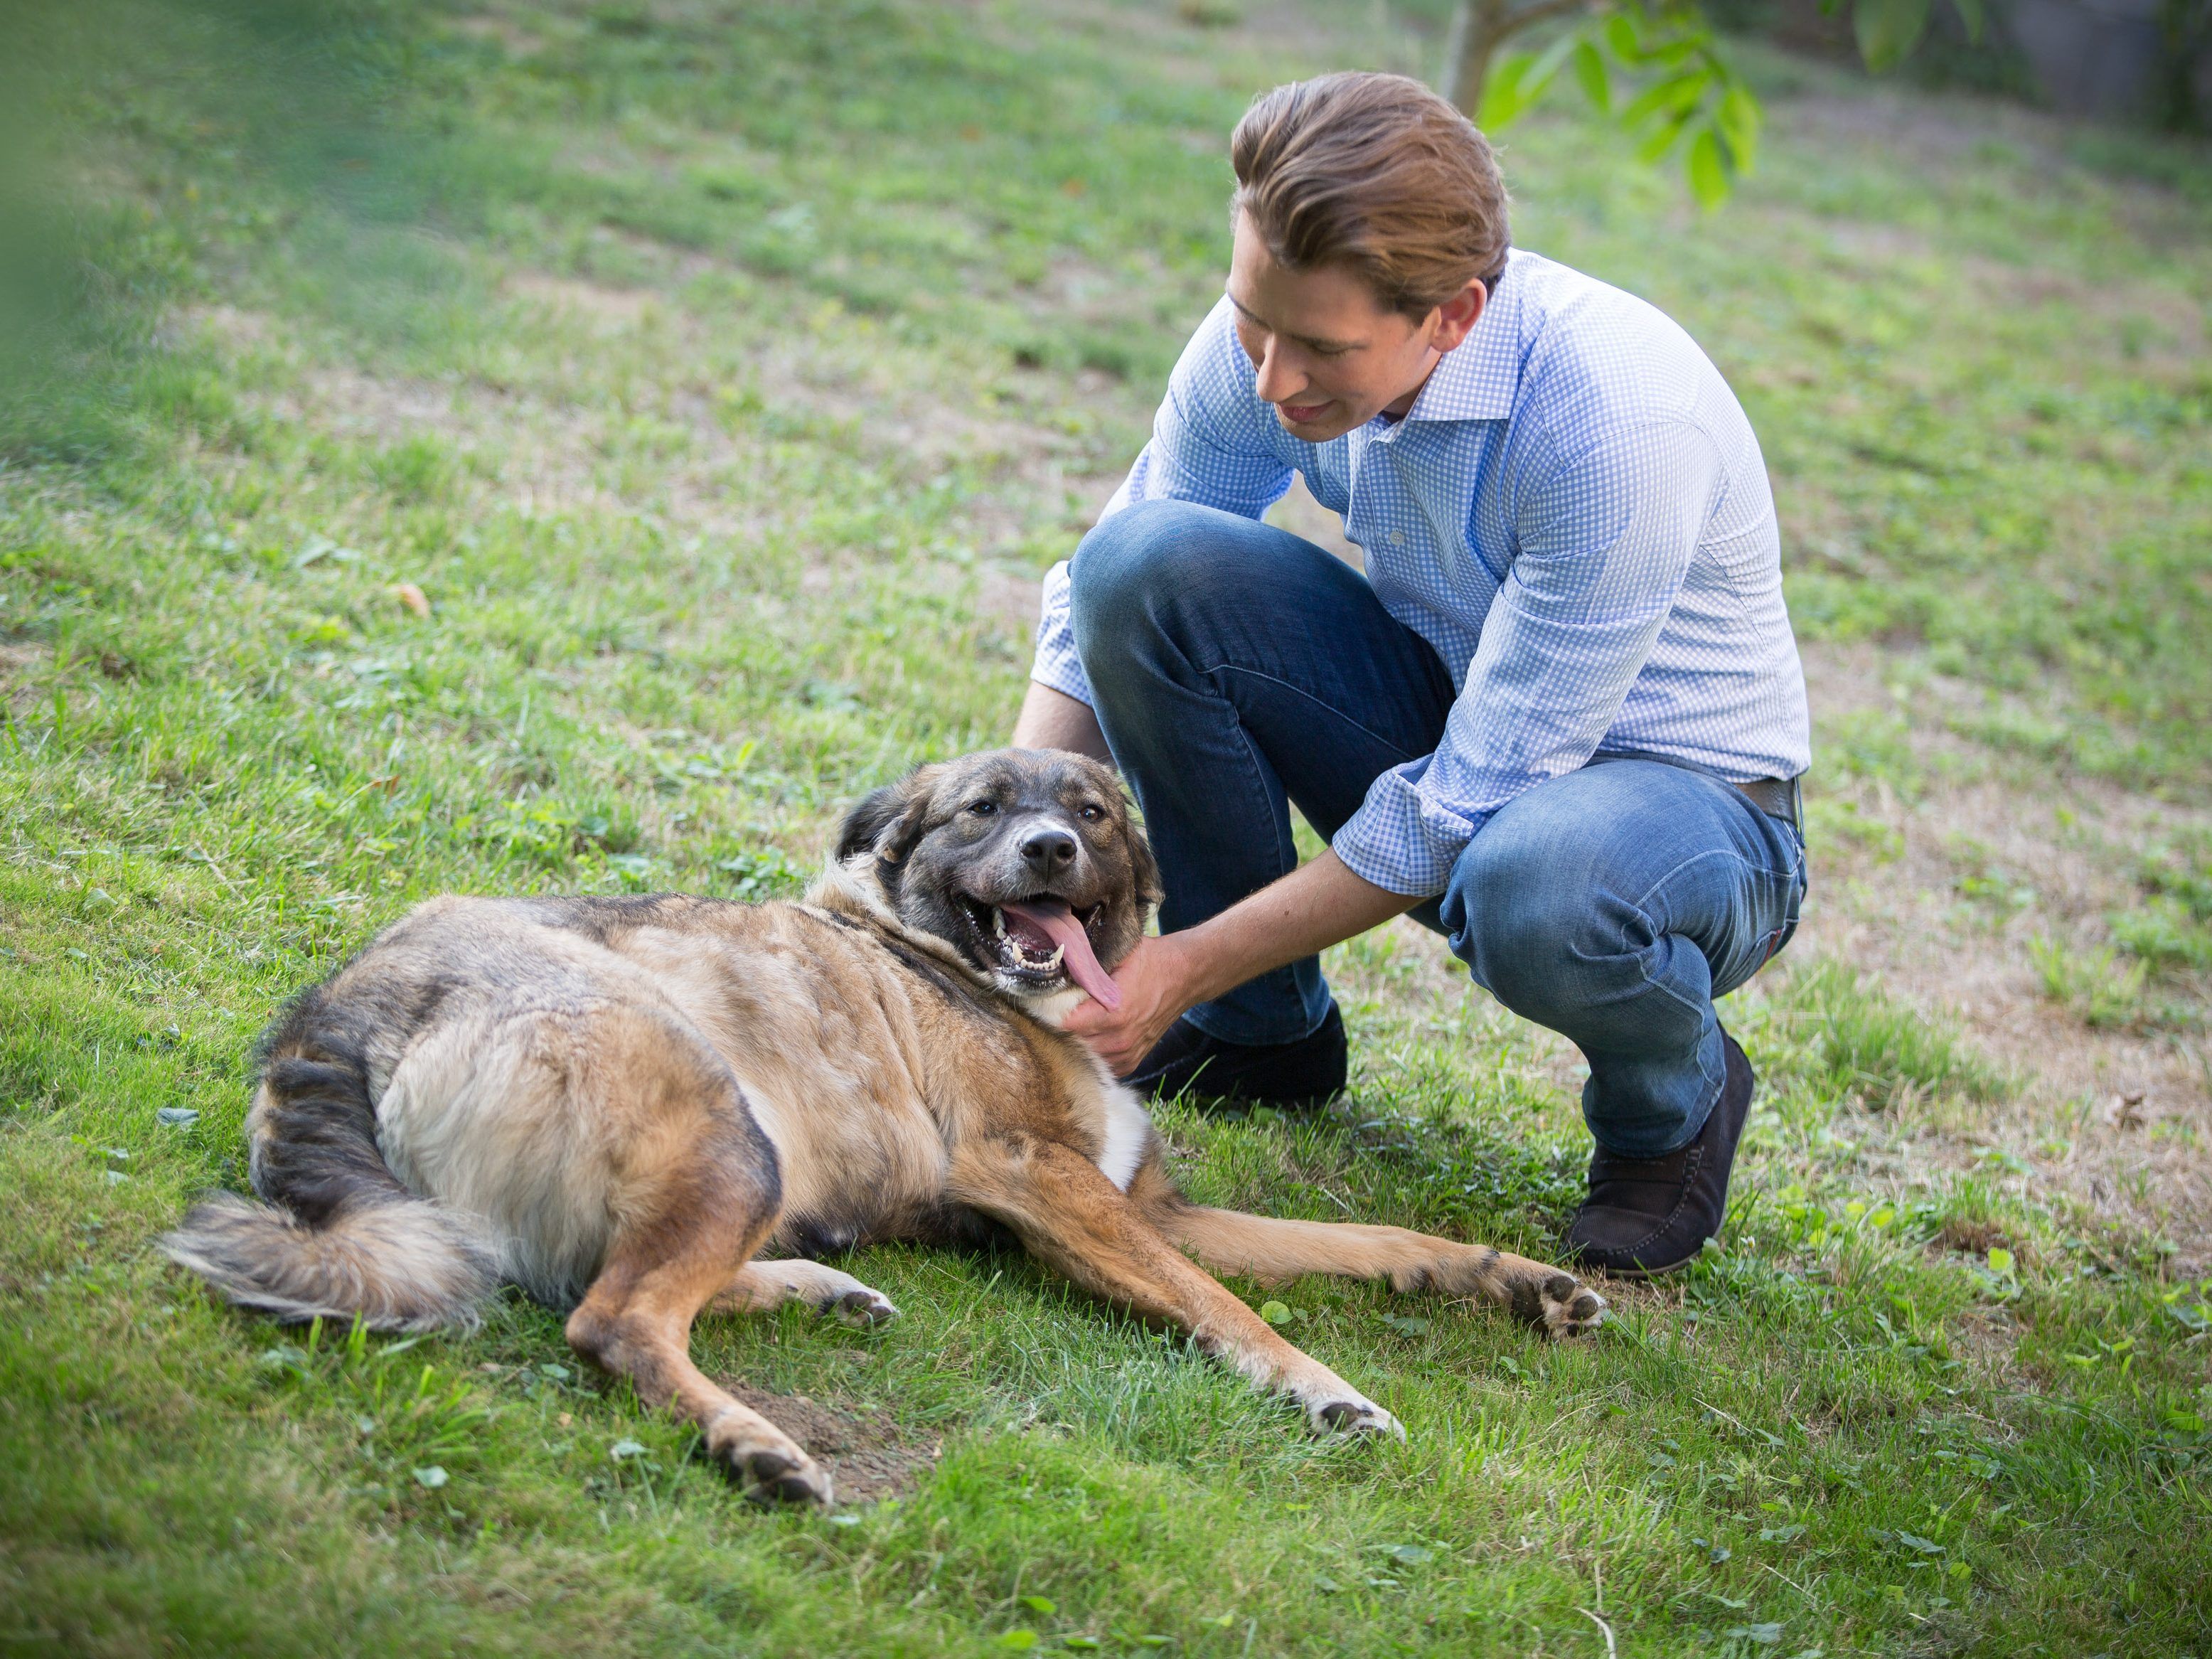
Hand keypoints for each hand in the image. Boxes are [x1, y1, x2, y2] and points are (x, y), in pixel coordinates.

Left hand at [1062, 934, 1195, 1075]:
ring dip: (1074, 1044)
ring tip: (1069, 1025)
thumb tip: (1055, 966)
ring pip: (1084, 1058)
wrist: (1183, 978)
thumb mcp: (1118, 955)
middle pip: (1071, 1044)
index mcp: (1114, 1012)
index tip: (1042, 1004)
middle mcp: (1119, 1039)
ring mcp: (1126, 1053)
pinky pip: (1101, 1065)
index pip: (1065, 1025)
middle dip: (1058, 1030)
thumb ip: (1087, 966)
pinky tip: (1089, 1036)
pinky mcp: (1131, 1061)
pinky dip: (1092, 1054)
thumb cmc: (1150, 962)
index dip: (1050, 1014)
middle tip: (1051, 1014)